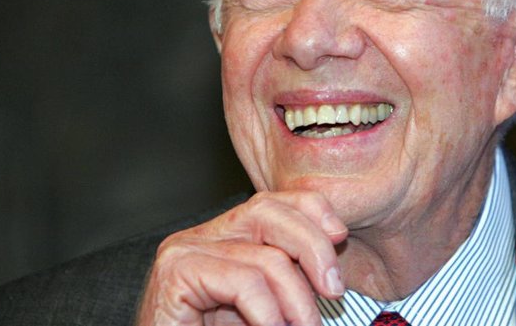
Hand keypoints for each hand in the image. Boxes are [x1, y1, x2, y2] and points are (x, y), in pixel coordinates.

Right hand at [135, 191, 347, 325]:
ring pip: (264, 256)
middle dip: (313, 246)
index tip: (340, 238)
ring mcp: (184, 251)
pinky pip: (244, 282)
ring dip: (298, 301)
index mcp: (222, 238)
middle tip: (334, 292)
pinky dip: (269, 315)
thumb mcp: (263, 310)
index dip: (312, 211)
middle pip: (268, 210)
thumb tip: (332, 272)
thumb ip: (285, 284)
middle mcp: (200, 235)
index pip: (272, 201)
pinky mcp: (175, 273)